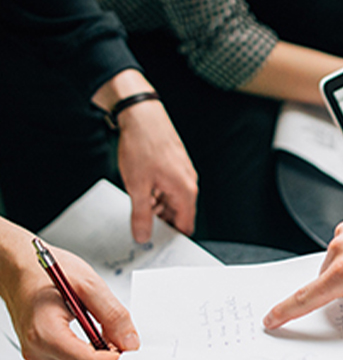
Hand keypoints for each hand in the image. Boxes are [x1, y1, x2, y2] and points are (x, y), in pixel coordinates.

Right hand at [1, 220, 139, 359]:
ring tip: (112, 335)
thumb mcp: (89, 285)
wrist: (17, 270)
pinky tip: (100, 339)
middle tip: (128, 340)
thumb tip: (131, 342)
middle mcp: (39, 353)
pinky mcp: (43, 358)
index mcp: (46, 334)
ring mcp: (39, 359)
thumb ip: (113, 315)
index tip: (136, 350)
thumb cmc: (45, 273)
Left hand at [92, 69, 197, 242]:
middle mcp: (189, 183)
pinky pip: (170, 187)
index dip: (172, 238)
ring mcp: (183, 173)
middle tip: (143, 227)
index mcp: (185, 191)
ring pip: (173, 200)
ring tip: (139, 207)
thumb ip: (142, 215)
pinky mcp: (175, 165)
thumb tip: (143, 236)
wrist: (142, 115)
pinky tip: (142, 191)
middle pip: (180, 214)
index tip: (158, 245)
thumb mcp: (137, 187)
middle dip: (163, 223)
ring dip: (158, 208)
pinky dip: (158, 194)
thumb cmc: (143, 146)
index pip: (185, 225)